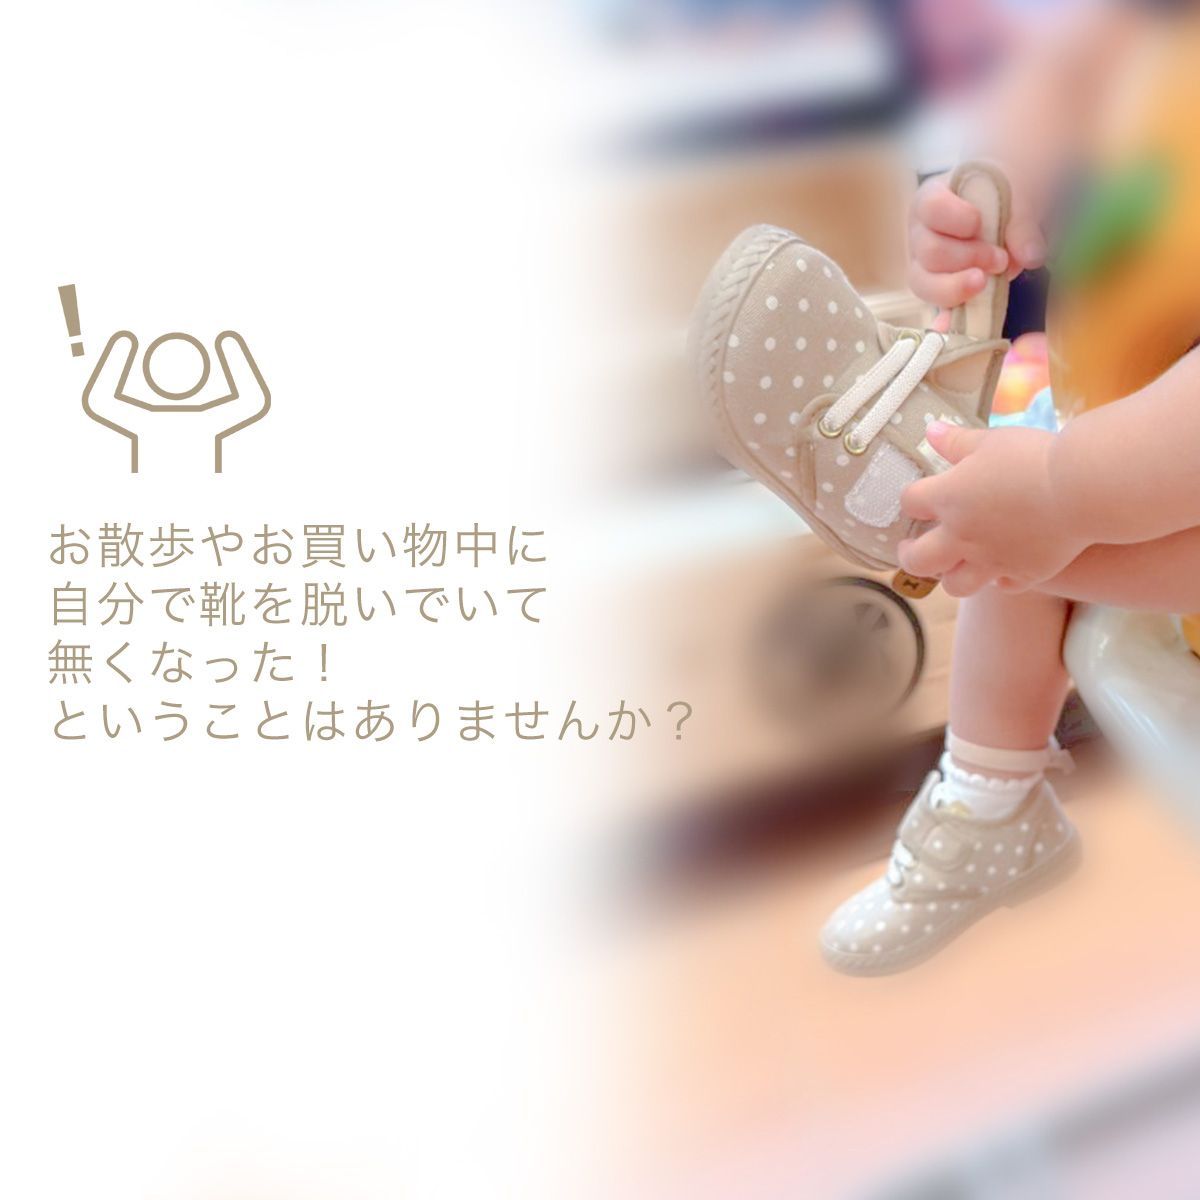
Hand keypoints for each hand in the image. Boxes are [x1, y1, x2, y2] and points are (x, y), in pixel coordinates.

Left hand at [897, 423, 1087, 596]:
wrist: (1082, 487)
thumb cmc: (1033, 457)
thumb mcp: (990, 440)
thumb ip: (956, 441)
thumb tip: (930, 431)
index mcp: (948, 499)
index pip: (910, 503)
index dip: (911, 500)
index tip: (918, 499)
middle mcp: (962, 536)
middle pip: (918, 560)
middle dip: (910, 555)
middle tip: (912, 548)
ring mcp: (992, 560)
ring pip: (956, 585)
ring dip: (950, 575)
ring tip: (954, 564)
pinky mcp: (1024, 573)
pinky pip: (1002, 586)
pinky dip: (999, 579)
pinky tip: (1003, 568)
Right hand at [908, 171, 1044, 329]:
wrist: (1005, 215)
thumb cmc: (1001, 199)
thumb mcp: (1015, 198)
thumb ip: (1022, 222)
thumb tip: (1031, 257)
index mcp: (930, 202)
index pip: (931, 209)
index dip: (954, 218)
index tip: (978, 222)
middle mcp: (920, 236)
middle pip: (930, 252)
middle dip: (968, 257)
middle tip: (1000, 258)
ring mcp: (924, 268)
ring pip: (926, 284)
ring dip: (960, 285)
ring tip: (989, 279)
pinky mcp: (938, 293)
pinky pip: (935, 309)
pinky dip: (947, 318)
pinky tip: (950, 324)